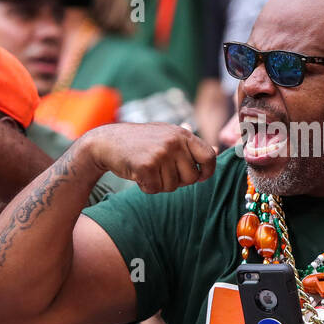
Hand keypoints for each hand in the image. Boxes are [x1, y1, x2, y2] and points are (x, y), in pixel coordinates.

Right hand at [79, 122, 216, 193]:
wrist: (106, 142)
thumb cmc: (139, 141)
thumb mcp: (166, 135)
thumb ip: (189, 145)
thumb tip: (217, 150)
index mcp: (182, 134)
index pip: (209, 157)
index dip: (206, 172)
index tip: (199, 177)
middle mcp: (174, 142)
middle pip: (191, 178)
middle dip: (177, 181)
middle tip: (161, 171)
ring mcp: (161, 153)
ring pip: (172, 186)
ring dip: (159, 184)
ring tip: (147, 169)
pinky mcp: (146, 165)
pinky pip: (156, 189)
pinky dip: (146, 187)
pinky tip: (138, 174)